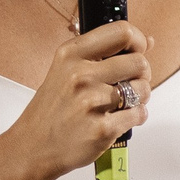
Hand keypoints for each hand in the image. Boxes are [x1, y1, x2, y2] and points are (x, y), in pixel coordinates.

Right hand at [1, 21, 150, 179]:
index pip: (122, 32)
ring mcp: (91, 102)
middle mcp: (80, 75)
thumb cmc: (51, 111)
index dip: (138, 41)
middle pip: (139, 62)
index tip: (138, 50)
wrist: (32, 148)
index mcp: (71, 54)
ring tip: (122, 104)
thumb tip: (147, 42)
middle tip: (129, 84)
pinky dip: (136, 117)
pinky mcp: (101, 129)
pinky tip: (119, 119)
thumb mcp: (65, 71)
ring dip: (140, 98)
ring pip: (143, 90)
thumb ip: (104, 55)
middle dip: (142, 74)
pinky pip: (139, 114)